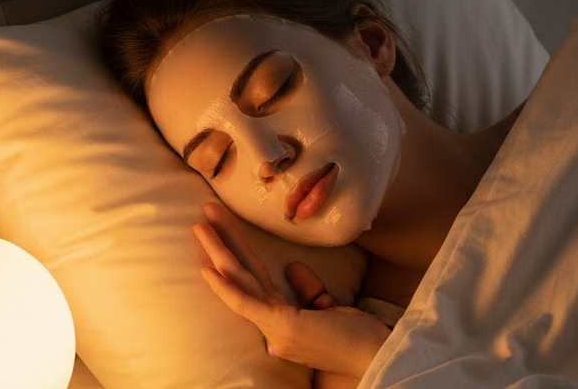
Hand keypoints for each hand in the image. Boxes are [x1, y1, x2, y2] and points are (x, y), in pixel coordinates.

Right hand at [193, 202, 390, 377]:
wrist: (377, 357)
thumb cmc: (359, 338)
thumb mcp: (330, 308)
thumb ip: (308, 291)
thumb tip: (291, 267)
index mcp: (282, 322)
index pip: (253, 284)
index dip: (236, 260)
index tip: (219, 241)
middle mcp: (272, 329)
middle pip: (241, 278)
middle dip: (220, 246)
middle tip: (200, 220)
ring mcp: (275, 330)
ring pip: (239, 282)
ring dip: (217, 251)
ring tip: (200, 225)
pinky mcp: (283, 327)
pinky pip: (248, 304)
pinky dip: (226, 287)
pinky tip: (208, 269)